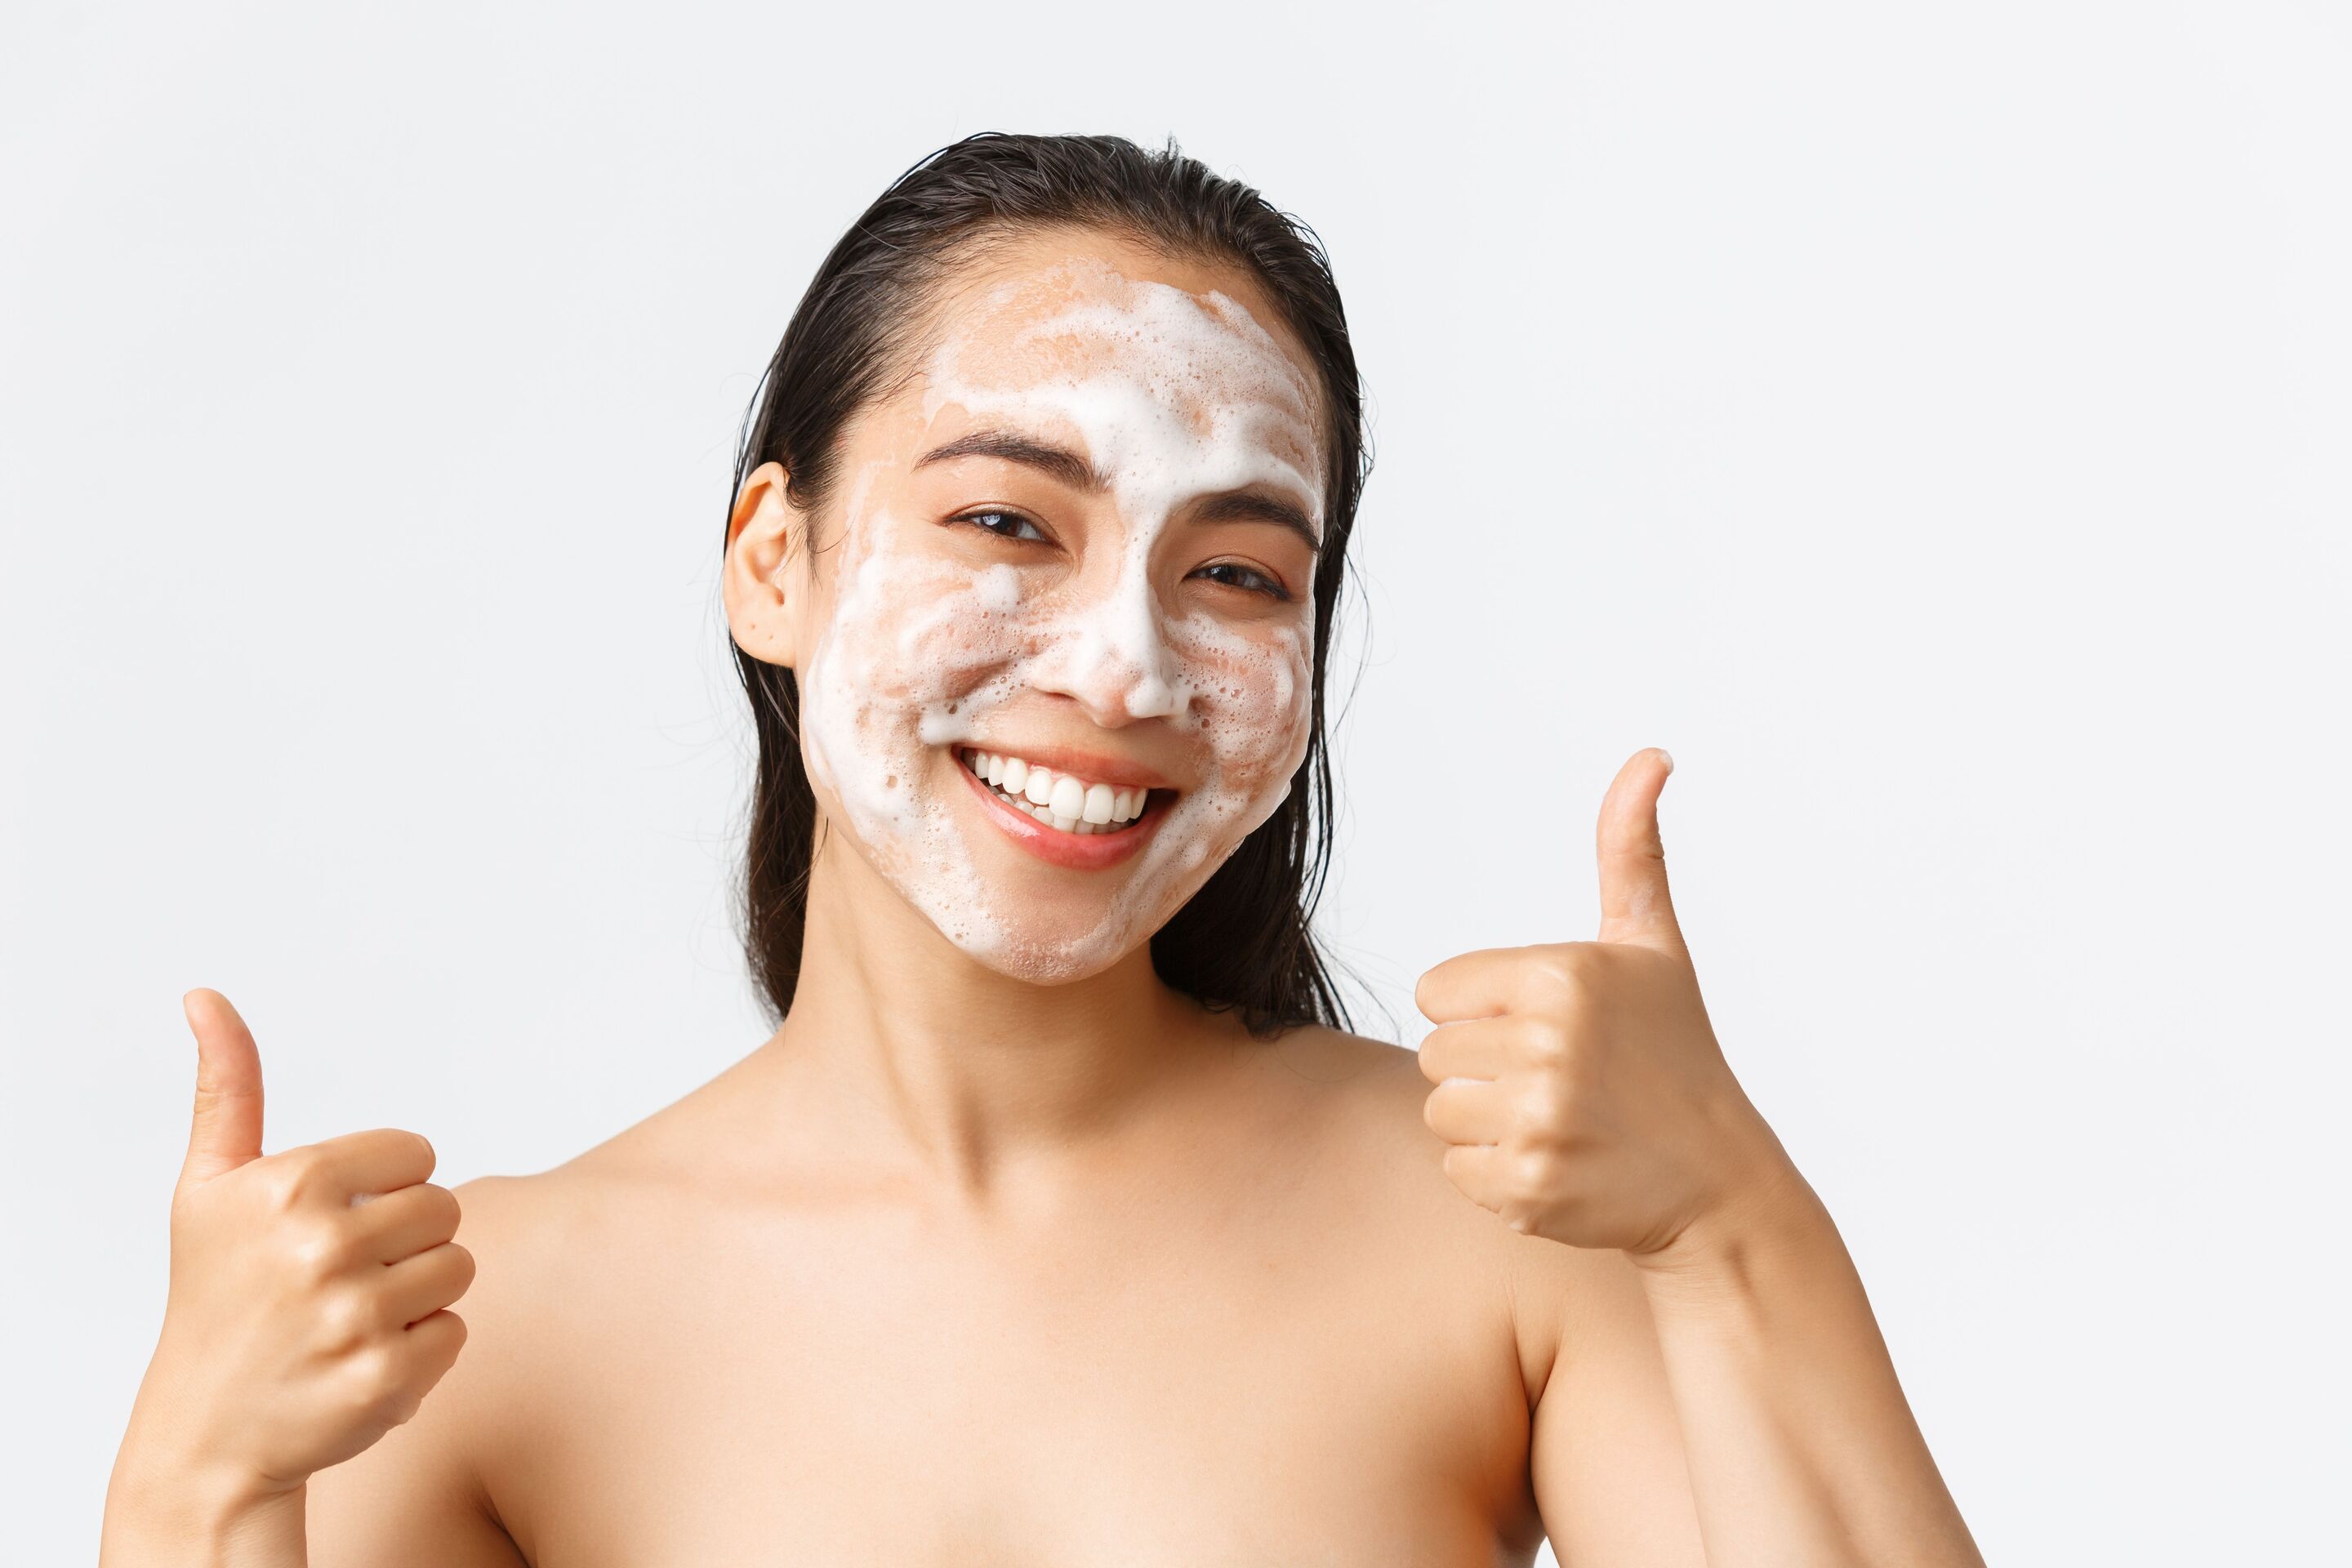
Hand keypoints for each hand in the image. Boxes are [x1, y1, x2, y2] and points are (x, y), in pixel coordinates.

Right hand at [126, 989, 474, 1500]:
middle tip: (343, 1275)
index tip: (334, 1220)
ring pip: (458, 1268)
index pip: (417, 1153)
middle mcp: (322, 1247)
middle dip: (407, 1239)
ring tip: (350, 1318)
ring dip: (417, 1293)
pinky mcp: (386, 1379)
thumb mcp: (208, 1188)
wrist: (205, 1436)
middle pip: (445, 1208)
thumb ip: (227, 1088)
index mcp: (290, 1185)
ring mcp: (356, 1317)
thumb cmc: (215, 1297)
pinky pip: (456, 1331)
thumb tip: (205, 996)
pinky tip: (360, 1361)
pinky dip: (421, 1349)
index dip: (385, 1186)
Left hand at [1415, 748, 1796, 1261]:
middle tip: (1560, 1080)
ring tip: (1559, 1120)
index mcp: (1560, 976)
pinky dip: (1496, 1176)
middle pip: (1434, 1052)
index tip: (1545, 1027)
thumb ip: (1630, 848)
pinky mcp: (1528, 1188)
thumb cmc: (1674, 1051)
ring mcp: (1539, 1122)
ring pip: (1439, 1111)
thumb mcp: (1652, 944)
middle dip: (1484, 1066)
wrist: (1719, 1180)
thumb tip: (1651, 754)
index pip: (1436, 992)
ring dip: (1485, 1122)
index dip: (1480, 1010)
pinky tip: (1558, 1164)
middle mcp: (1548, 1046)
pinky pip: (1457, 1171)